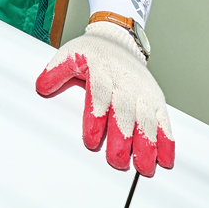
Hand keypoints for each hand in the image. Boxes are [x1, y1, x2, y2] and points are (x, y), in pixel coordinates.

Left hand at [36, 21, 174, 175]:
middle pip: (125, 112)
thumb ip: (56, 72)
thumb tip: (41, 87)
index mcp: (102, 70)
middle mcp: (125, 82)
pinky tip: (165, 159)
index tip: (91, 140)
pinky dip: (167, 140)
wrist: (118, 39)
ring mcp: (143, 91)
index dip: (95, 118)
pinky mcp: (156, 99)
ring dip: (148, 145)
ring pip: (147, 119)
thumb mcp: (70, 55)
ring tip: (144, 167)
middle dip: (123, 139)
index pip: (99, 96)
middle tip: (117, 161)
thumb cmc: (93, 52)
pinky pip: (164, 120)